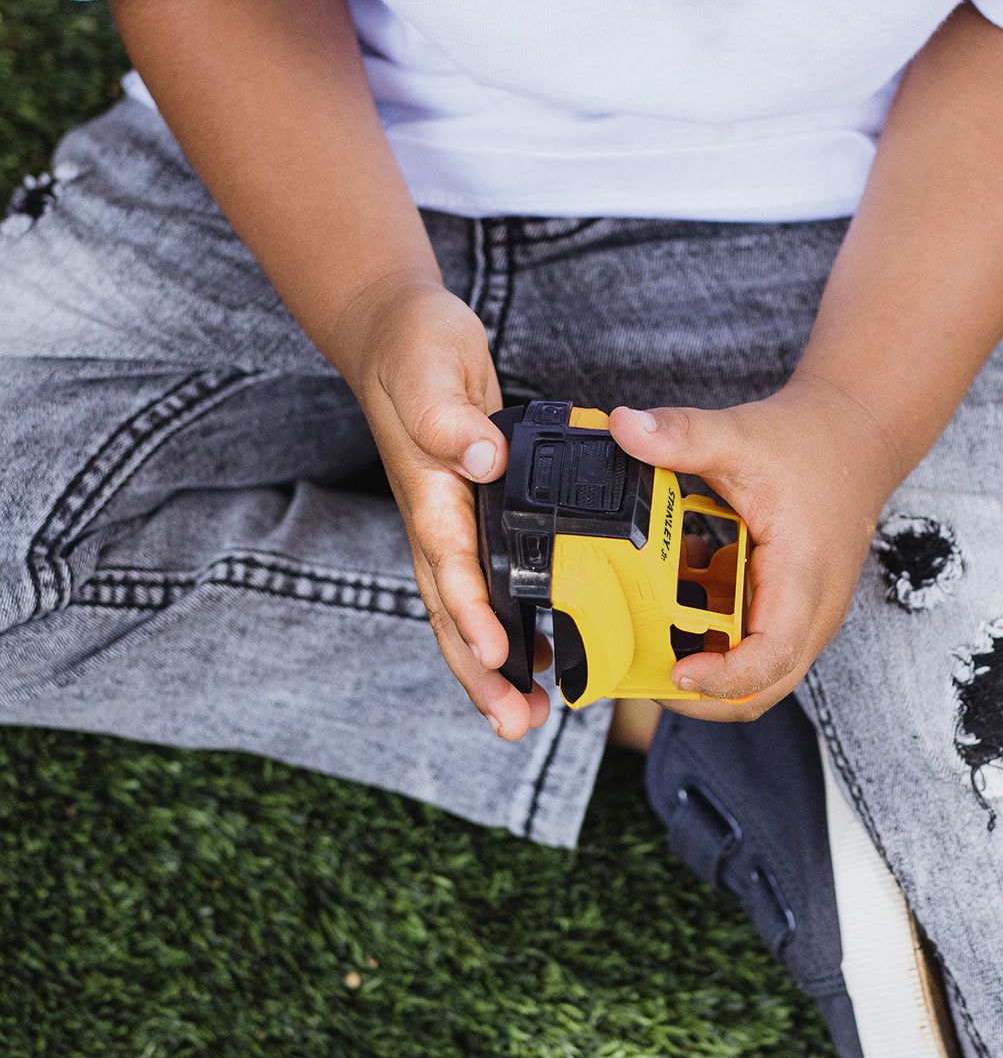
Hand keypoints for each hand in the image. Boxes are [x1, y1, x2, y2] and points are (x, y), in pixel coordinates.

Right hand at [336, 276, 549, 738]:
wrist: (403, 332)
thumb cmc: (413, 347)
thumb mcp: (427, 368)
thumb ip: (447, 416)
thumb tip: (483, 456)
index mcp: (429, 493)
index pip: (448, 564)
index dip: (471, 613)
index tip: (497, 655)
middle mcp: (441, 521)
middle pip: (454, 614)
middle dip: (480, 674)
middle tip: (514, 725)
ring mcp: (459, 525)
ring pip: (472, 612)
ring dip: (496, 667)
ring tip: (529, 719)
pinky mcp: (482, 517)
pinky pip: (495, 585)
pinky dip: (514, 627)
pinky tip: (543, 660)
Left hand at [608, 375, 901, 720]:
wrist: (856, 438)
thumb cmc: (811, 445)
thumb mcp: (741, 435)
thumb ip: (683, 434)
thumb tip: (623, 426)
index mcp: (803, 579)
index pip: (771, 658)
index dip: (721, 678)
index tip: (675, 671)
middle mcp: (812, 611)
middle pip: (761, 689)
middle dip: (701, 694)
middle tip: (643, 671)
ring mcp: (805, 616)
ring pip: (755, 674)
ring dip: (703, 661)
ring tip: (654, 627)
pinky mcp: (792, 609)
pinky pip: (751, 645)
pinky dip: (712, 632)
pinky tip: (683, 586)